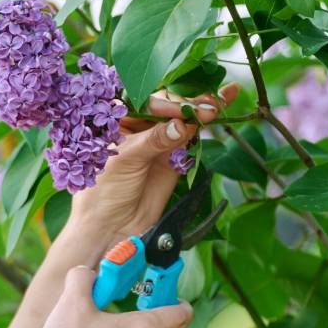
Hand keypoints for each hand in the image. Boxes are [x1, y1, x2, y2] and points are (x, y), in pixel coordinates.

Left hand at [66, 83, 240, 255]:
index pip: (141, 100)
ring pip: (182, 116)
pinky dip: (206, 120)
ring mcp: (157, 138)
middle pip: (165, 104)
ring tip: (221, 100)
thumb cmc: (103, 191)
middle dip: (186, 104)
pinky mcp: (174, 154)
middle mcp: (136, 124)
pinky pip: (192, 134)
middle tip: (206, 106)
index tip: (177, 110)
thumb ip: (152, 140)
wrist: (113, 228)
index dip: (162, 101)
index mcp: (113, 120)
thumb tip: (181, 124)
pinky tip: (223, 102)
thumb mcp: (124, 160)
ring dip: (202, 106)